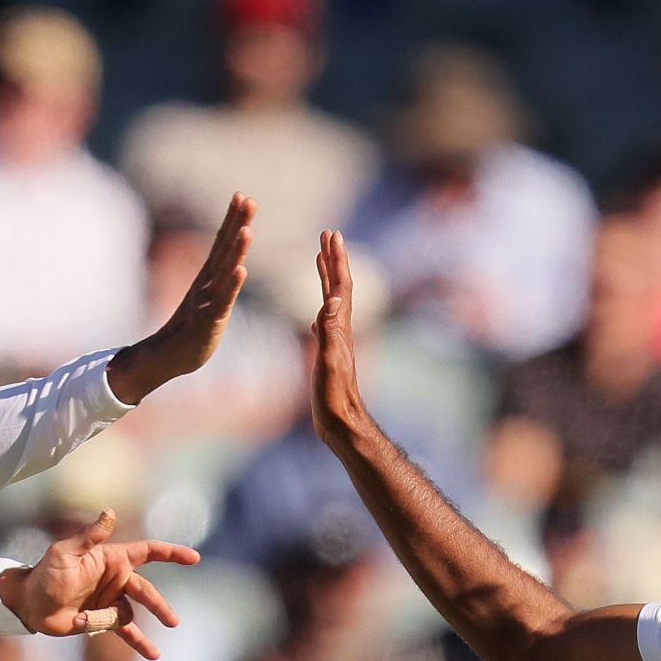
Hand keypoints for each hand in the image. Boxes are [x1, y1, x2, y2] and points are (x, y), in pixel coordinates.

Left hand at [0, 509, 199, 659]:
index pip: (148, 552)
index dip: (171, 554)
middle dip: (159, 606)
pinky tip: (153, 654)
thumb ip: (90, 536)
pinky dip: (140, 642)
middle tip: (172, 621)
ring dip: (135, 628)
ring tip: (141, 644)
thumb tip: (110, 512)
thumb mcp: (65, 553)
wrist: (29, 604)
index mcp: (112, 559)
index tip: (193, 558)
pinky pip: (126, 632)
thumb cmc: (45, 574)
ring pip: (133, 614)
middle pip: (146, 591)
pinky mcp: (103, 621)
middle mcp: (116, 579)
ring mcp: (111, 601)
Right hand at [107, 194, 254, 403]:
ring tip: (247, 229)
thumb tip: (230, 266)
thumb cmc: (190, 330)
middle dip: (236, 223)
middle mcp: (206, 283)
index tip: (243, 196)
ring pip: (224, 271)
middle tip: (247, 199)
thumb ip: (218, 283)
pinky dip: (231, 286)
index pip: (222, 243)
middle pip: (224, 249)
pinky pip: (221, 301)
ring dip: (236, 250)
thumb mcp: (208, 301)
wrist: (166, 357)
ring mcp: (206, 300)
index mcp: (208, 277)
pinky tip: (241, 270)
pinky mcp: (208, 321)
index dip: (232, 219)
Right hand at [309, 228, 368, 444]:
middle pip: (338, 288)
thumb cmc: (334, 399)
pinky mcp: (329, 358)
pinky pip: (325, 325)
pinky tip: (317, 313)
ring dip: (327, 280)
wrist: (342, 426)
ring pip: (332, 304)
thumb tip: (334, 297)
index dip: (336, 260)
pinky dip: (321, 310)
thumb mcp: (329, 362)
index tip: (331, 234)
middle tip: (327, 235)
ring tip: (320, 261)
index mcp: (340, 329)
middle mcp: (341, 332)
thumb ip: (330, 330)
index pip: (340, 286)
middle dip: (333, 260)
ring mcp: (336, 344)